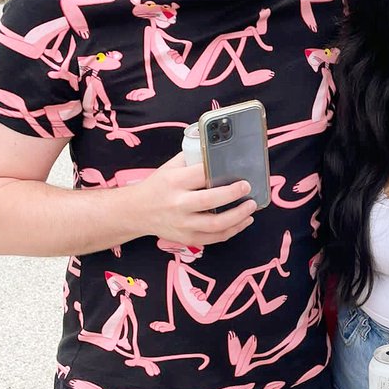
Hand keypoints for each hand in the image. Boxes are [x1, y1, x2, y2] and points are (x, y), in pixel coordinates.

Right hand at [133, 151, 258, 245]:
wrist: (137, 212)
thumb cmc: (158, 186)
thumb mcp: (170, 167)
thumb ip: (192, 158)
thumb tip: (218, 149)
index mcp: (174, 182)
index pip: (201, 174)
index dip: (221, 171)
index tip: (238, 170)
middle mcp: (178, 204)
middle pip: (210, 200)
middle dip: (233, 194)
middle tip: (247, 187)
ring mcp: (182, 224)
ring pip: (216, 224)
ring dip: (238, 216)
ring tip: (251, 207)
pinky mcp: (187, 239)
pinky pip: (214, 238)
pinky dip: (232, 231)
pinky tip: (243, 222)